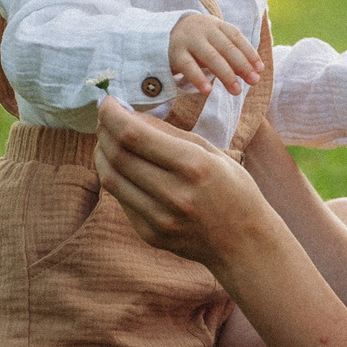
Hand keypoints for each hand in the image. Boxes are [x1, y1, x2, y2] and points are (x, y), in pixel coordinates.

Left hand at [95, 96, 272, 270]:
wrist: (245, 244)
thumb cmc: (234, 190)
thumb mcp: (211, 152)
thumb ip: (169, 133)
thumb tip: (130, 115)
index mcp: (193, 166)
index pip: (134, 135)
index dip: (112, 115)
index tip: (108, 101)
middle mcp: (174, 194)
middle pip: (118, 155)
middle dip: (104, 130)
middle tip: (105, 118)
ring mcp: (160, 219)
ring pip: (111, 179)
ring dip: (102, 154)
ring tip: (106, 141)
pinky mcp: (151, 235)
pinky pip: (121, 200)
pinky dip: (115, 178)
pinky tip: (122, 167)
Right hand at [167, 13, 262, 97]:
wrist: (162, 32)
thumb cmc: (197, 41)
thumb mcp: (214, 42)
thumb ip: (232, 55)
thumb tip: (254, 73)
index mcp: (216, 25)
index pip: (236, 38)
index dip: (249, 53)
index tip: (260, 69)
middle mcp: (204, 30)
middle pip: (226, 47)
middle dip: (242, 65)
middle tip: (254, 81)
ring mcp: (188, 40)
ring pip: (211, 57)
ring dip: (226, 74)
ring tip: (237, 91)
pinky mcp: (174, 53)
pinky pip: (188, 67)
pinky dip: (198, 78)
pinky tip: (208, 91)